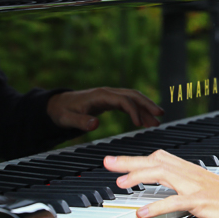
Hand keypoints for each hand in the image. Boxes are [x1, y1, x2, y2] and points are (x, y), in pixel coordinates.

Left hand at [47, 87, 162, 131]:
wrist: (58, 105)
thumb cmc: (62, 112)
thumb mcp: (67, 119)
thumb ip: (80, 122)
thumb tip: (95, 124)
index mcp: (100, 95)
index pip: (123, 100)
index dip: (133, 111)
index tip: (140, 124)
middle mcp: (108, 93)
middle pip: (133, 95)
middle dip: (147, 104)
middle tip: (160, 115)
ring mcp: (110, 96)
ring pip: (133, 99)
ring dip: (146, 108)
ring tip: (157, 121)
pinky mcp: (111, 101)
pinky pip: (129, 104)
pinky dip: (138, 111)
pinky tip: (145, 120)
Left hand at [104, 151, 218, 217]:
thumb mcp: (207, 192)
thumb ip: (188, 191)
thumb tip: (171, 196)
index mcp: (193, 172)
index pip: (161, 158)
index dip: (139, 159)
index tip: (119, 162)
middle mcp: (193, 175)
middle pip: (157, 161)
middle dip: (130, 161)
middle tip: (107, 162)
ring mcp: (197, 187)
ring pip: (163, 174)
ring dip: (139, 176)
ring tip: (120, 182)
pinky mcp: (203, 202)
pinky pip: (176, 202)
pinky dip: (157, 205)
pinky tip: (142, 212)